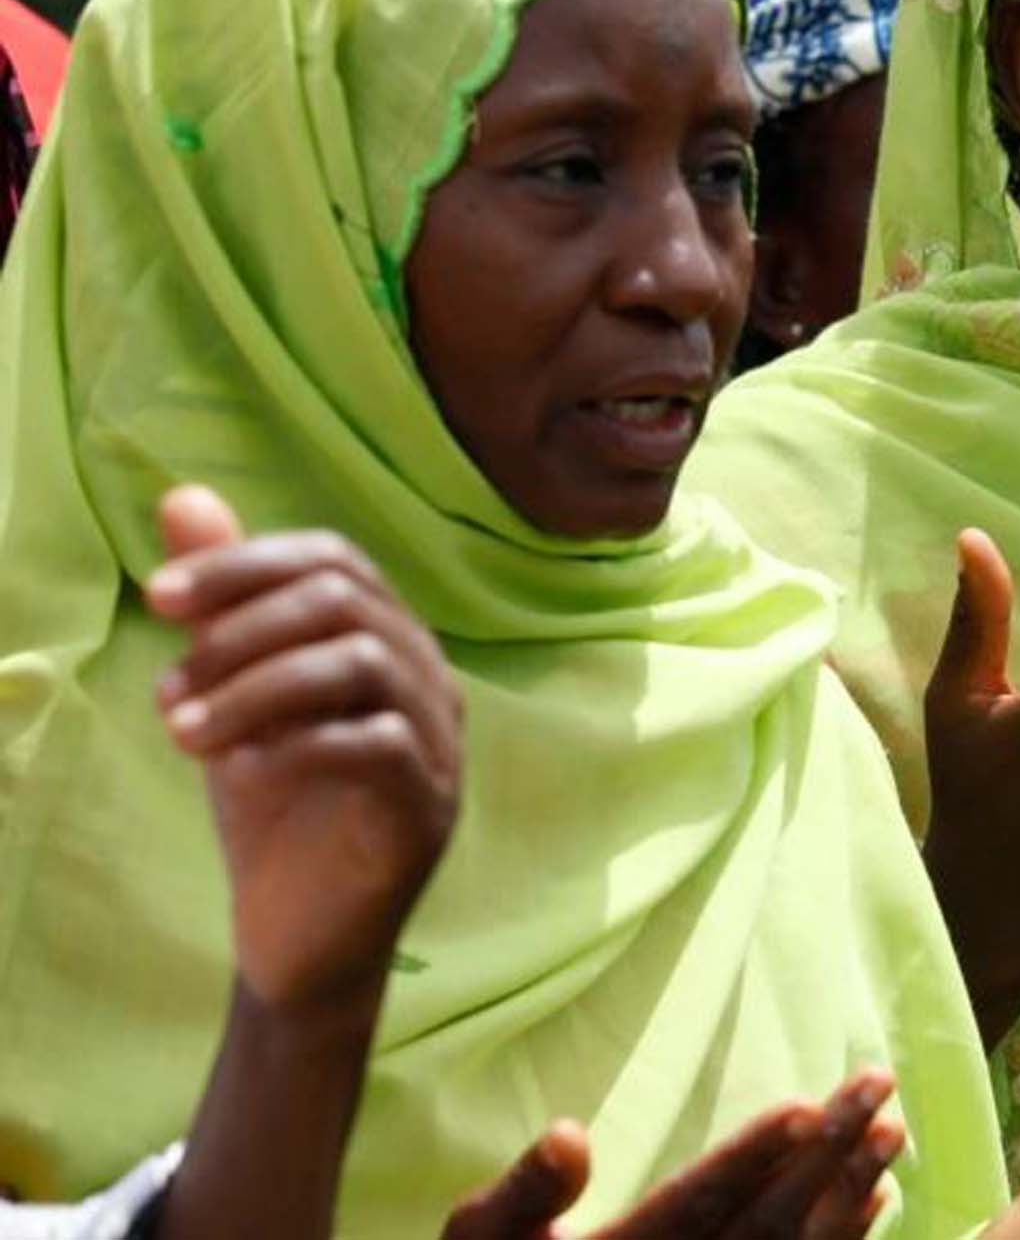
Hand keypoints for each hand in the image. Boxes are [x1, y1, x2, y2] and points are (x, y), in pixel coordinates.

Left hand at [143, 484, 461, 1016]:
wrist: (302, 940)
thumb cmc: (276, 811)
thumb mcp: (234, 697)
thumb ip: (224, 608)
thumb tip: (185, 498)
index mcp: (389, 642)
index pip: (334, 560)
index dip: (245, 563)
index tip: (160, 597)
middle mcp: (428, 679)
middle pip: (347, 600)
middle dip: (243, 626)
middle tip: (169, 681)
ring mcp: (440, 744)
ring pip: (361, 662)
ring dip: (255, 688)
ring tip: (183, 734)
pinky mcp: (429, 808)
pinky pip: (377, 745)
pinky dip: (295, 747)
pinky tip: (240, 774)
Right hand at [442, 1070, 903, 1239]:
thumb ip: (525, 1192)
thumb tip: (570, 1134)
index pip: (694, 1203)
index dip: (749, 1158)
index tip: (803, 1105)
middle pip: (765, 1221)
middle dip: (827, 1151)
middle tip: (877, 1082)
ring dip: (849, 1191)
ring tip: (893, 1128)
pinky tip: (874, 1199)